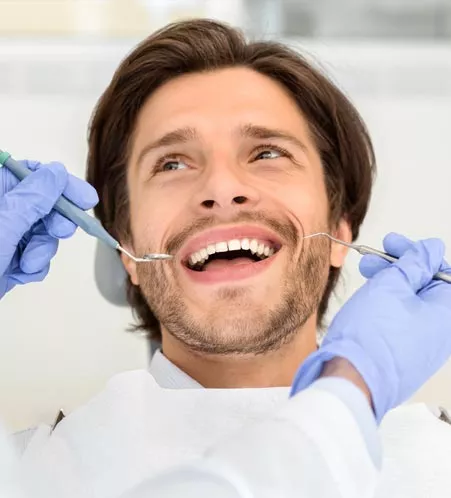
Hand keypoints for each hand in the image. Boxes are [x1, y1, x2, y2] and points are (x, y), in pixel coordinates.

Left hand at [0, 161, 97, 297]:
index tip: (85, 199)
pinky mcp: (9, 257)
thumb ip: (32, 200)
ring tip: (27, 263)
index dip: (61, 184)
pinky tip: (19, 272)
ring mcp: (4, 234)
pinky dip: (33, 266)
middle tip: (62, 232)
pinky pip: (36, 255)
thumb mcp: (2, 228)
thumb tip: (56, 173)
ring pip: (43, 233)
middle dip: (54, 222)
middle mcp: (0, 210)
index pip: (31, 173)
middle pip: (43, 204)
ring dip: (42, 251)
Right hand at [291, 233, 450, 421]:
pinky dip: (387, 306)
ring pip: (410, 304)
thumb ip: (414, 263)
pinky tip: (368, 300)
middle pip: (425, 288)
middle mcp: (441, 333)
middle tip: (373, 260)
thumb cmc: (370, 336)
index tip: (394, 245)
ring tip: (364, 277)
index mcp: (446, 313)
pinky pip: (402, 323)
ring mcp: (423, 347)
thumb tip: (430, 250)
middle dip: (398, 268)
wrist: (350, 379)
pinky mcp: (405, 356)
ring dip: (389, 285)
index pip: (441, 271)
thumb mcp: (391, 285)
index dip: (416, 253)